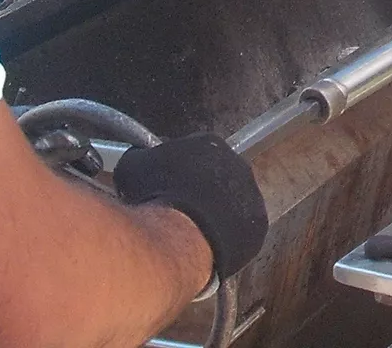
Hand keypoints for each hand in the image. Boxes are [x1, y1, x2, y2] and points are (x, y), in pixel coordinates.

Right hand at [115, 133, 267, 280]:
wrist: (181, 233)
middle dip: (200, 192)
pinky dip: (225, 239)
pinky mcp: (258, 228)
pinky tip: (206, 248)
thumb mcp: (133, 167)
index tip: (166, 188)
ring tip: (191, 234)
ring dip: (215, 216)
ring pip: (231, 206)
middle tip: (179, 212)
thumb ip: (140, 157)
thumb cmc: (156, 196)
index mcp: (210, 143)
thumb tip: (139, 158)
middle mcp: (238, 164)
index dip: (178, 173)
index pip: (196, 154)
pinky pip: (240, 232)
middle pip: (217, 178)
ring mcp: (252, 196)